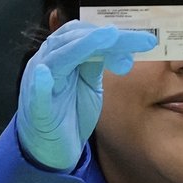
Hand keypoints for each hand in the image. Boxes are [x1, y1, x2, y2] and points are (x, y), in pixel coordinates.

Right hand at [16, 21, 156, 170]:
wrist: (50, 148)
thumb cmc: (68, 112)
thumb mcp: (88, 84)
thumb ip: (97, 63)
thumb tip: (118, 45)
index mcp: (61, 56)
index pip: (84, 34)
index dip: (112, 34)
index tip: (145, 40)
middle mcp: (48, 64)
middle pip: (76, 41)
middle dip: (108, 37)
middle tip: (143, 39)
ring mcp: (39, 85)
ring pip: (58, 59)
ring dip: (82, 46)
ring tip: (108, 37)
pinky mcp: (37, 110)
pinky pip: (37, 94)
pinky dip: (41, 84)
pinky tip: (47, 74)